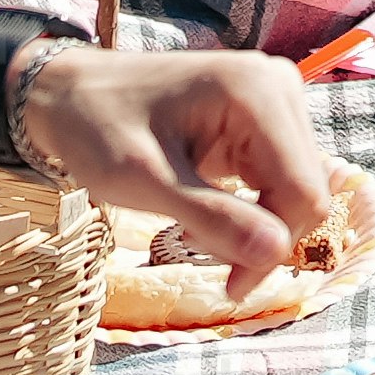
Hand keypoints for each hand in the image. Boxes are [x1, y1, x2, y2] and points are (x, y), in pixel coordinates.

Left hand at [20, 41, 349, 286]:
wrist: (68, 95)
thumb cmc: (96, 129)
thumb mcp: (145, 181)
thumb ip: (213, 217)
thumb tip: (277, 253)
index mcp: (257, 93)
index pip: (303, 192)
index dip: (276, 248)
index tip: (229, 286)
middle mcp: (279, 89)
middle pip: (306, 193)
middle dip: (261, 237)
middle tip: (196, 248)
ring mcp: (275, 102)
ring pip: (296, 193)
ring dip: (252, 226)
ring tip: (192, 226)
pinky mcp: (265, 120)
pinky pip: (279, 182)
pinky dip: (247, 211)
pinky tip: (203, 212)